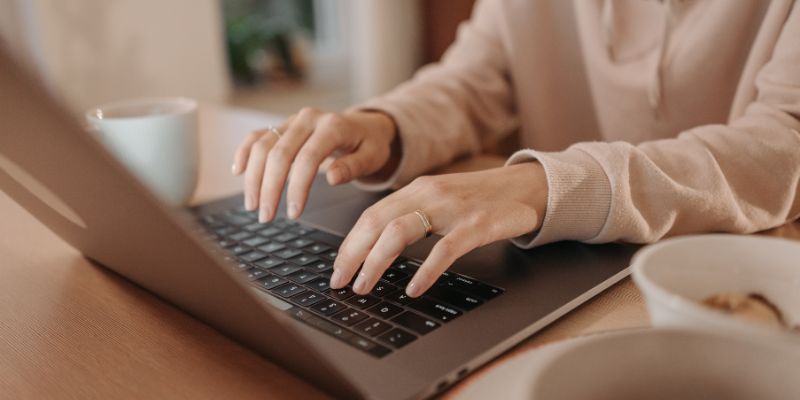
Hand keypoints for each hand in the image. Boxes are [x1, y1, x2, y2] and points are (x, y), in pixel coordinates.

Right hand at [231, 108, 397, 221]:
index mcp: (332, 126)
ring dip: (254, 177)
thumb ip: (354, 167)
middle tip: (266, 216)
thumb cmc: (369, 145)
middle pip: (279, 153)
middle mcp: (308, 119)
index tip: (293, 213)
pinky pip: (257, 136)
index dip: (297, 187)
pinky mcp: (281, 126)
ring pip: (262, 145)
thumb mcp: (372, 157)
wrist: (364, 126)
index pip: (308, 158)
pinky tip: (238, 171)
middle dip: (269, 188)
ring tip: (252, 205)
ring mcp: (292, 120)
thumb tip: (332, 177)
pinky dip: (244, 152)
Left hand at [330, 163, 547, 296]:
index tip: (337, 268)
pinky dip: (425, 271)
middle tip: (340, 282)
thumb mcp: (441, 200)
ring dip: (376, 262)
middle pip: (377, 222)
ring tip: (365, 287)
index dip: (350, 243)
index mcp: (417, 189)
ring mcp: (453, 208)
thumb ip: (412, 215)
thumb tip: (377, 247)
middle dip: (352, 255)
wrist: (528, 187)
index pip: (371, 215)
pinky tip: (414, 289)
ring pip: (400, 232)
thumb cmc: (481, 199)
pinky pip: (444, 249)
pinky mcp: (477, 224)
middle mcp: (429, 194)